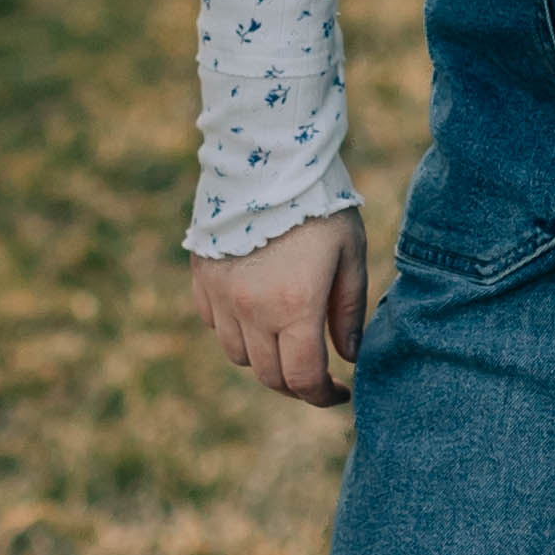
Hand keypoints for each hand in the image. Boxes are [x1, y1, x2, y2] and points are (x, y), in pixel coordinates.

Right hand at [190, 207, 366, 406]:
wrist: (268, 157)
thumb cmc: (319, 205)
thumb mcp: (350, 256)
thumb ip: (349, 312)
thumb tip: (348, 355)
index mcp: (295, 307)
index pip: (304, 378)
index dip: (324, 396)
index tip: (340, 392)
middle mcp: (252, 309)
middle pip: (269, 375)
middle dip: (296, 384)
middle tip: (317, 374)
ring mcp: (221, 295)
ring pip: (239, 354)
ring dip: (266, 358)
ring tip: (288, 338)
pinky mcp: (203, 277)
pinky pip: (215, 323)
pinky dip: (236, 330)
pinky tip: (257, 312)